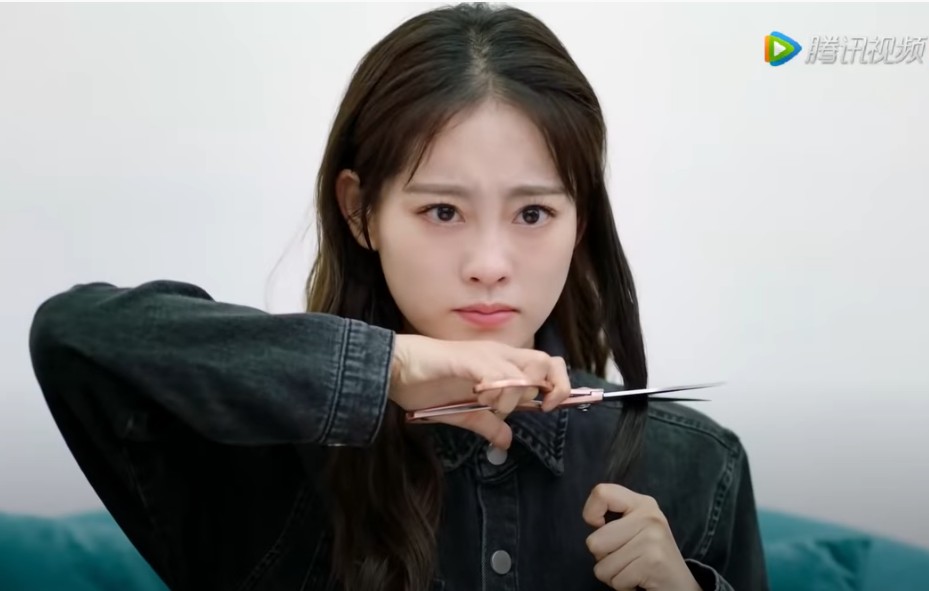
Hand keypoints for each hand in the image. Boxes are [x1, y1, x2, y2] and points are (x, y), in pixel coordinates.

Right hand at [389, 334, 570, 448]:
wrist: (394, 367)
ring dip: (519, 395)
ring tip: (493, 406)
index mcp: (500, 364)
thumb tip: (507, 441)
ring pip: (527, 369)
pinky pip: (497, 373)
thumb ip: (487, 425)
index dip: (558, 386)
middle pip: (547, 361)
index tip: (548, 409)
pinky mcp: (467, 359)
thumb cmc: (424, 385)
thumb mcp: (462, 413)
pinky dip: (498, 391)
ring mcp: (484, 355)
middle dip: (554, 387)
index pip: (546, 365)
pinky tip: (480, 398)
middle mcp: (498, 354)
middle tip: (540, 408)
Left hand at [583, 484, 700, 590]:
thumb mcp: (636, 528)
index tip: (600, 527)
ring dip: (613, 575)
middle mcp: (649, 516)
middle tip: (626, 559)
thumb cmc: (650, 557)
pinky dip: (623, 587)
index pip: (601, 492)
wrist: (681, 585)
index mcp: (642, 503)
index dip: (590, 513)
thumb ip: (614, 519)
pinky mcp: (652, 562)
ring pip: (602, 566)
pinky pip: (616, 580)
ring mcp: (652, 538)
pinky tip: (640, 581)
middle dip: (604, 558)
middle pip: (594, 541)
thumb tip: (591, 519)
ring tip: (633, 570)